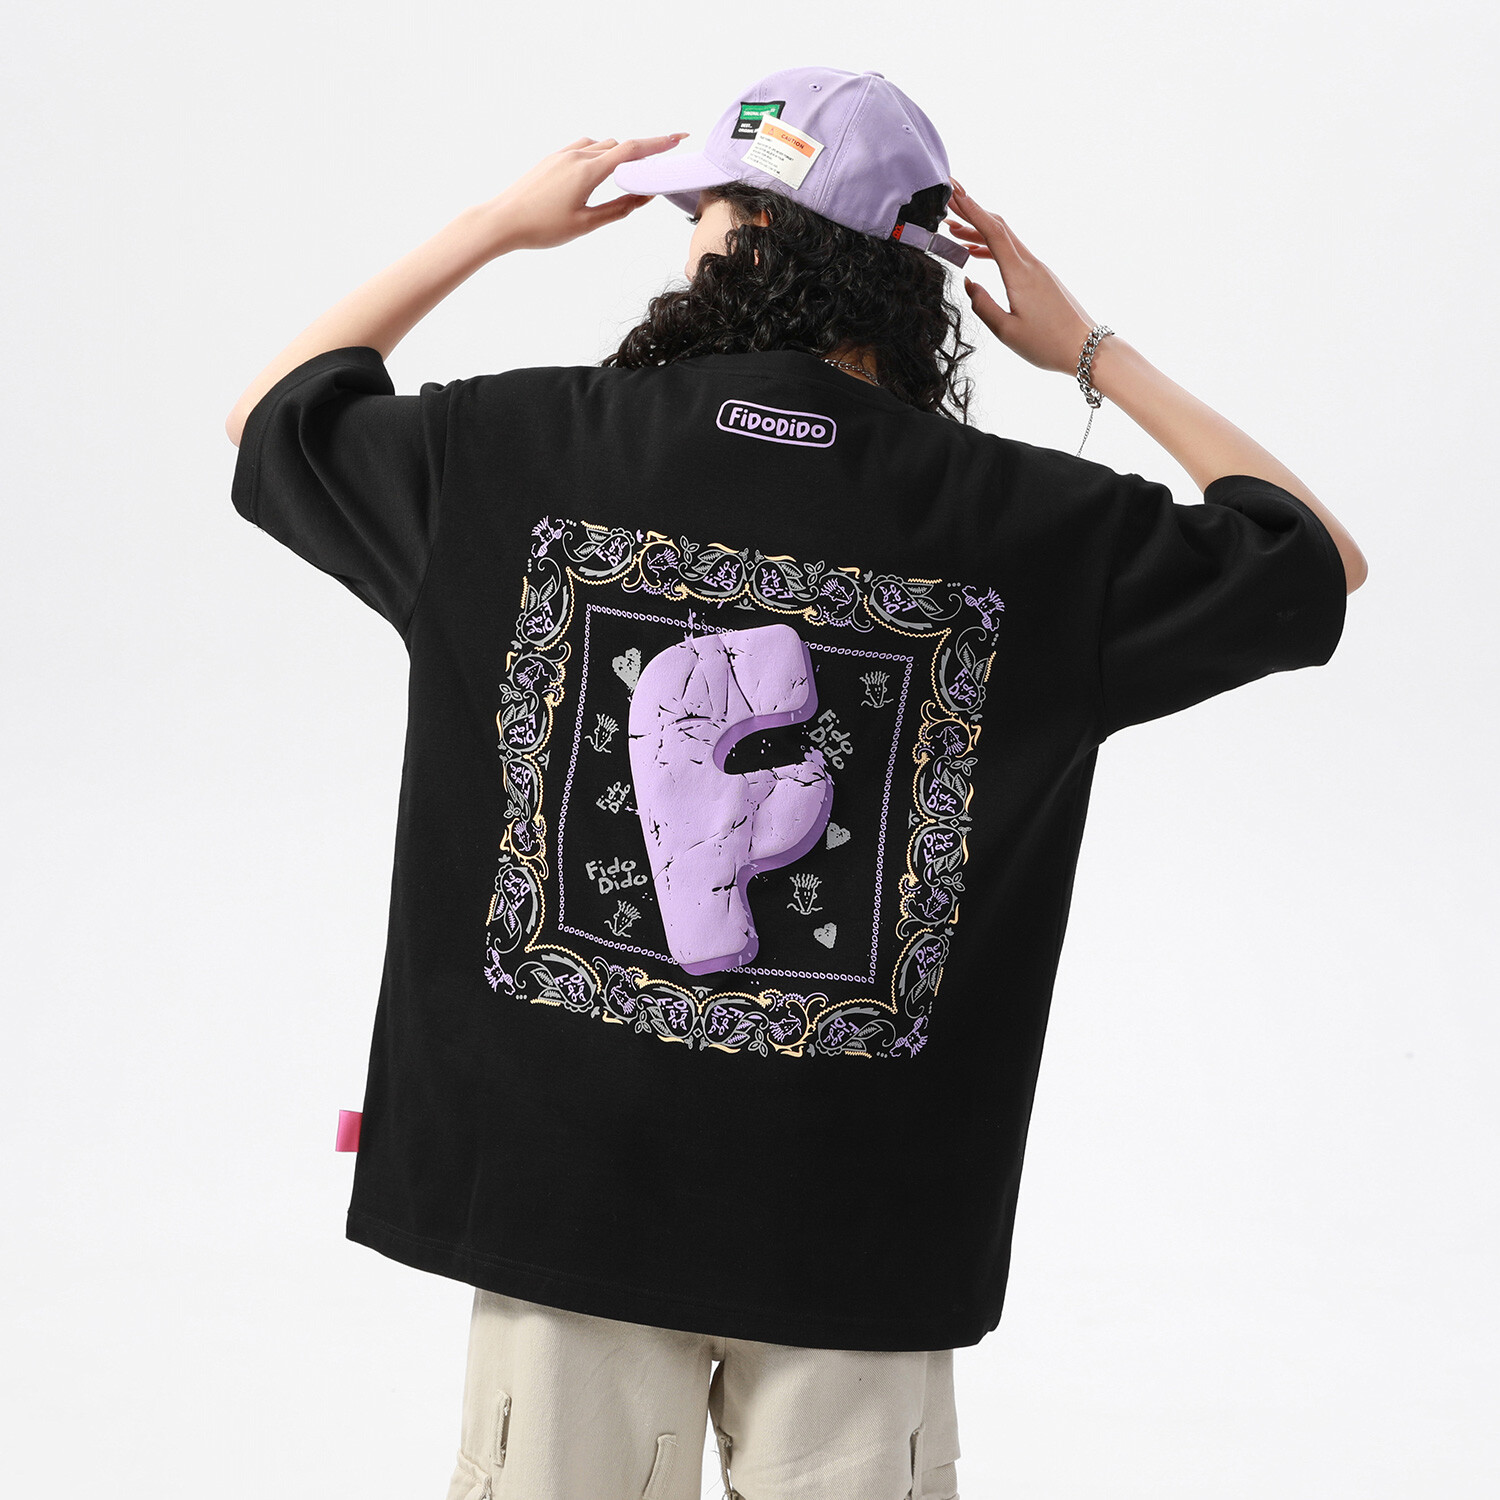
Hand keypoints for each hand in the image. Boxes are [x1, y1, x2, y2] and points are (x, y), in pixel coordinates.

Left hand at [478, 134, 689, 253]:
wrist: (501, 220)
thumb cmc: (540, 227)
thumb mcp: (586, 224)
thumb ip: (618, 208)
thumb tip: (643, 196)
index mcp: (588, 170)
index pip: (632, 150)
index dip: (659, 143)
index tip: (679, 137)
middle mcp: (576, 155)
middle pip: (618, 145)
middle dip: (639, 154)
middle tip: (654, 169)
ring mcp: (562, 154)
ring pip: (600, 145)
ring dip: (617, 156)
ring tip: (623, 178)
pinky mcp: (551, 159)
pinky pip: (583, 149)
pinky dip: (598, 156)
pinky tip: (596, 175)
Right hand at [945, 177, 1097, 375]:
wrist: (1085, 347)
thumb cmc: (1047, 343)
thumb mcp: (1007, 332)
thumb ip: (983, 306)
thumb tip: (969, 283)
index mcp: (1020, 274)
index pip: (992, 232)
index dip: (972, 209)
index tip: (955, 192)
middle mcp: (1030, 264)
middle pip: (999, 227)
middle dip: (973, 212)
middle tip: (948, 203)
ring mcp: (1038, 269)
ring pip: (1006, 239)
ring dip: (980, 231)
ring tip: (954, 231)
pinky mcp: (1041, 277)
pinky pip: (1013, 253)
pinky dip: (992, 247)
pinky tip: (977, 253)